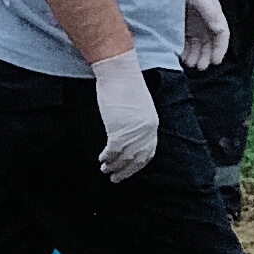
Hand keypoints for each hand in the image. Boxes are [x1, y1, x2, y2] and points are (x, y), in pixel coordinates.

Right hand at [93, 47, 160, 182]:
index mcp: (152, 125)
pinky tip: (101, 160)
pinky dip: (107, 158)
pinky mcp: (118, 131)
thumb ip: (136, 120)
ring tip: (106, 170)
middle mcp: (145, 132)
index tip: (130, 170)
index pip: (148, 152)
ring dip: (114, 166)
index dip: (138, 164)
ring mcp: (132, 132)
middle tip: (116, 178)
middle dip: (126, 171)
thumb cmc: (126, 85)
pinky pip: (113, 151)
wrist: (120, 74)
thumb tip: (129, 129)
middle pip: (136, 158)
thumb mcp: (137, 106)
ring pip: (123, 157)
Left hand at [180, 0, 229, 71]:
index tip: (214, 62)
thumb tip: (220, 30)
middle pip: (210, 40)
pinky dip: (184, 50)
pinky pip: (184, 41)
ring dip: (196, 55)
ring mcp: (190, 20)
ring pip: (198, 43)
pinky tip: (180, 57)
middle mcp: (203, 16)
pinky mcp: (177, 24)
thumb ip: (210, 11)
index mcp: (212, 8)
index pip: (222, 32)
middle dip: (206, 54)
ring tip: (188, 63)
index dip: (220, 48)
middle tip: (198, 66)